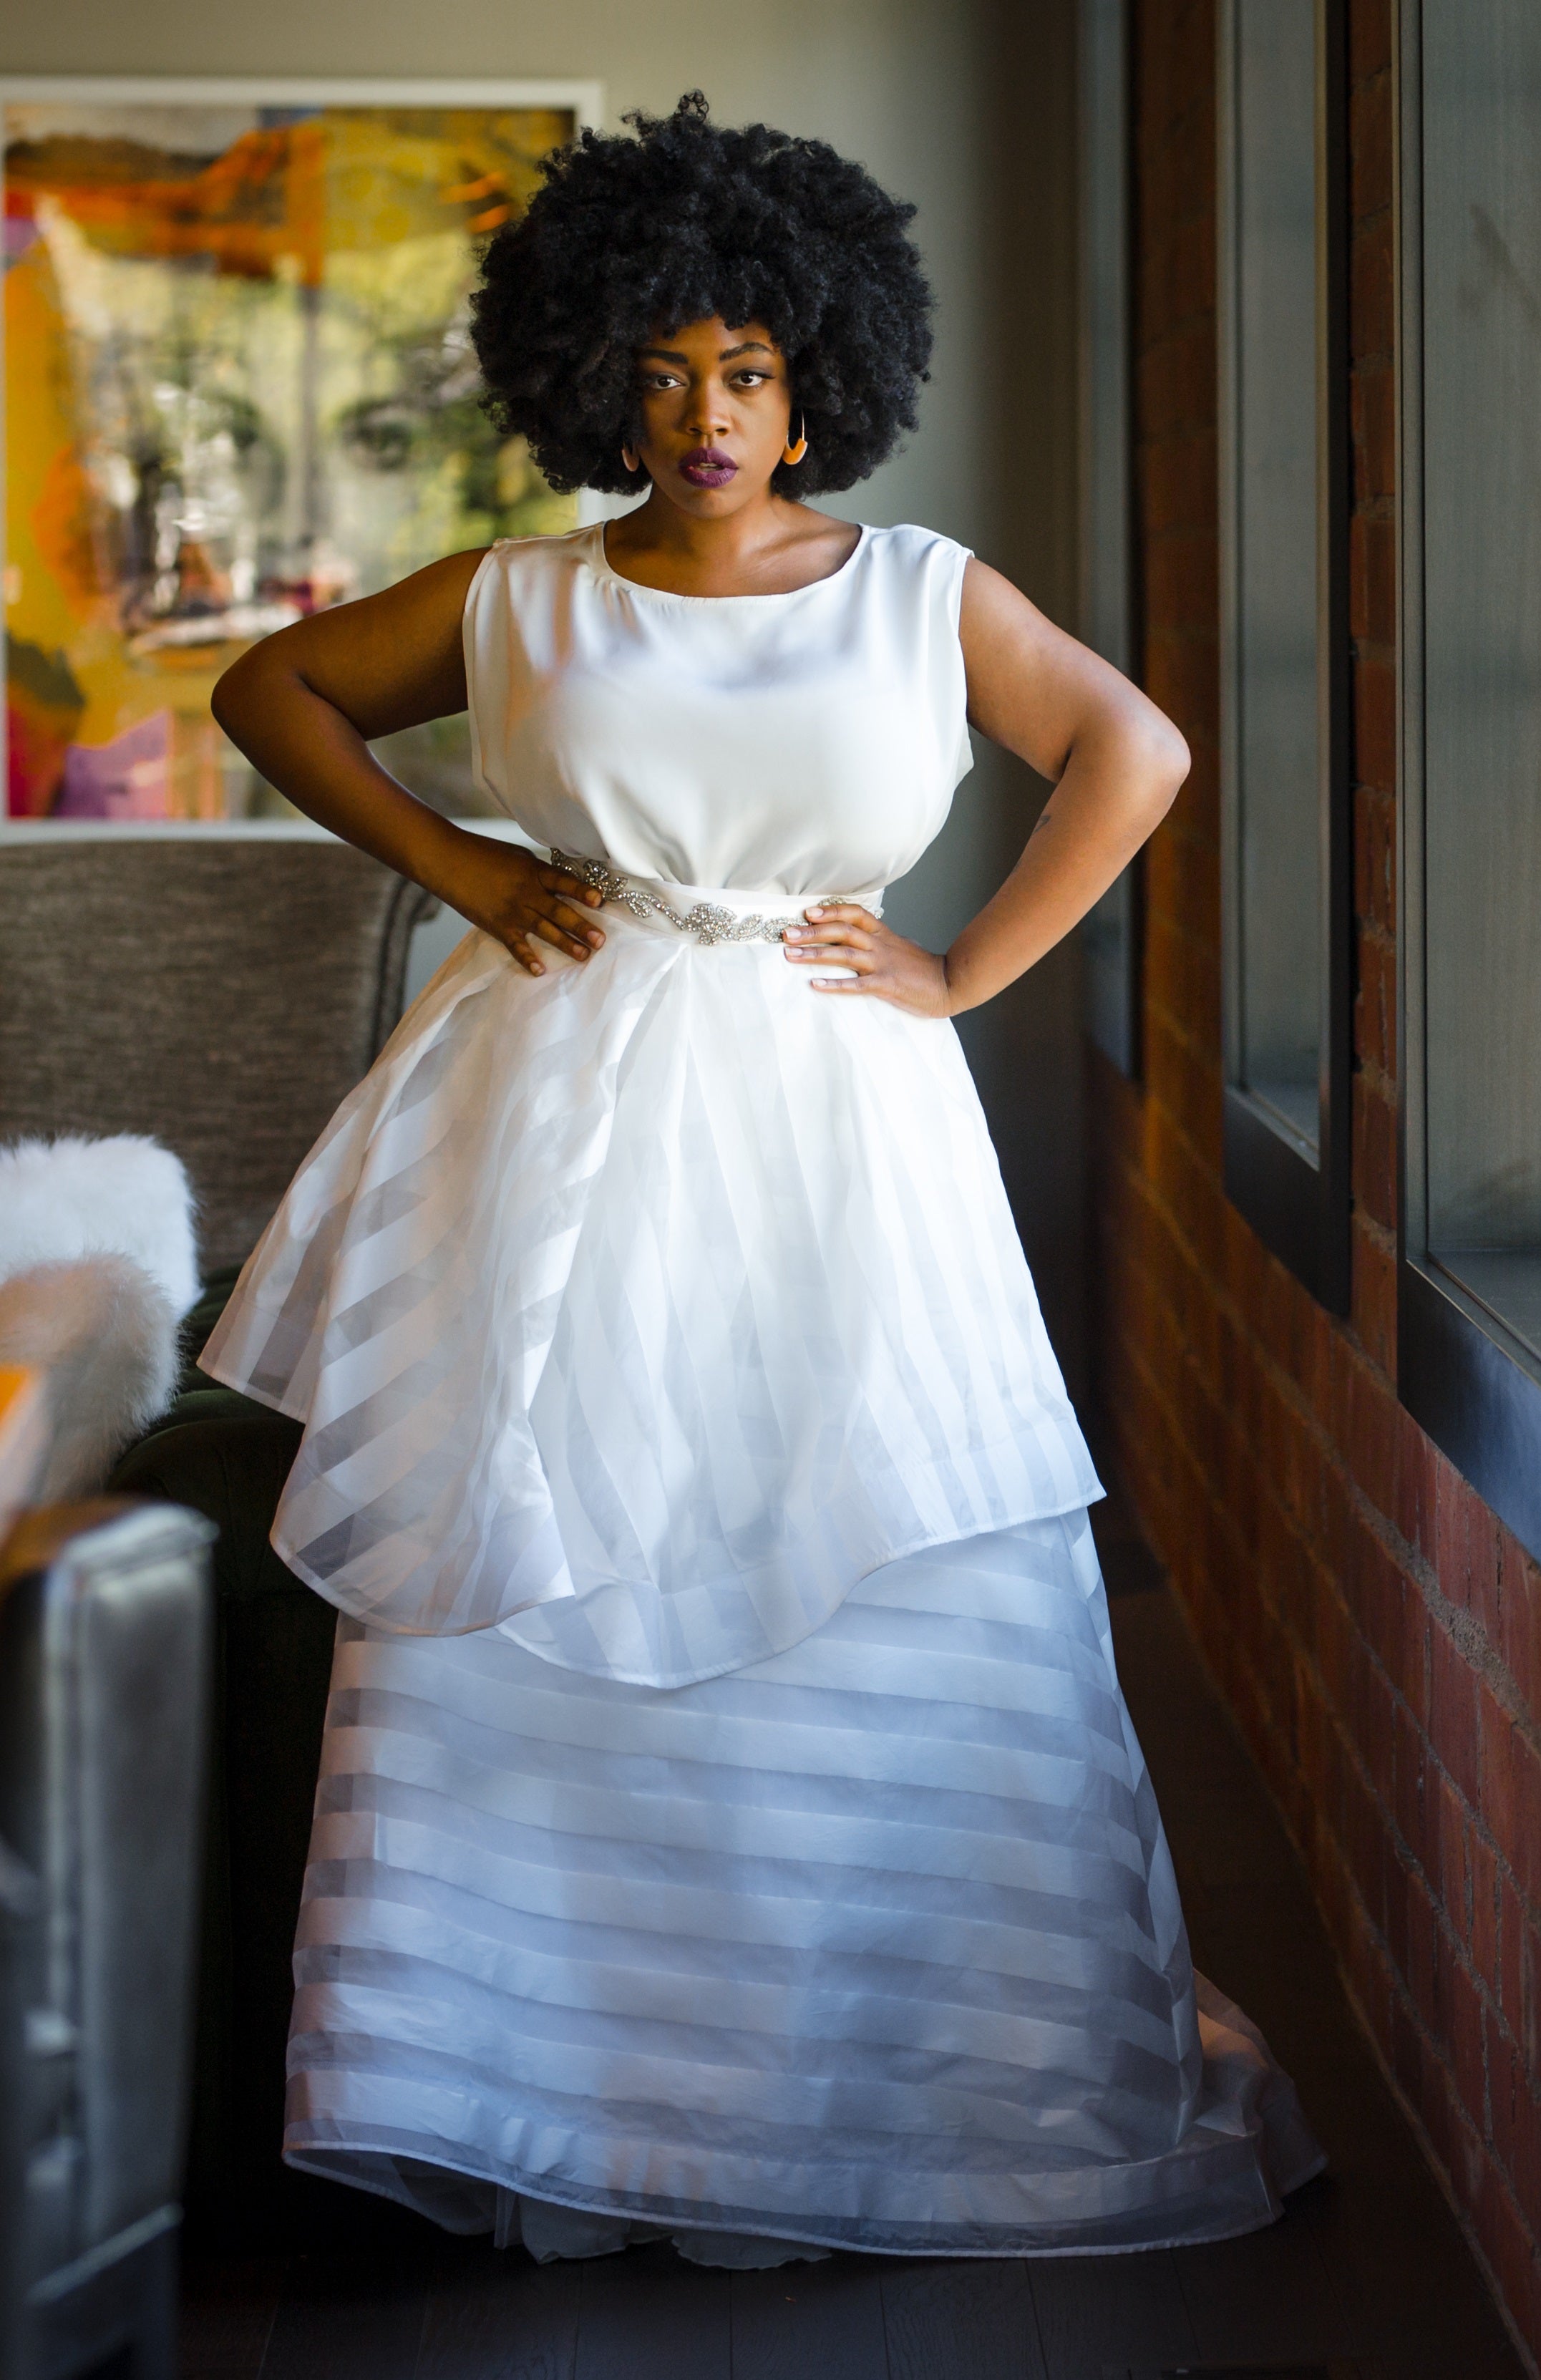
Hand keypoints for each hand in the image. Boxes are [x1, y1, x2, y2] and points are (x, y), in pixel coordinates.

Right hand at [444, 843, 604, 975]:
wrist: (448, 860)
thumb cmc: (484, 854)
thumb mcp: (518, 856)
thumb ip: (540, 872)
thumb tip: (562, 884)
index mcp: (533, 871)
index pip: (563, 882)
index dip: (581, 891)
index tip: (599, 901)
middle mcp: (526, 892)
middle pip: (558, 911)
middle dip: (581, 926)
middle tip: (600, 940)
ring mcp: (512, 911)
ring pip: (543, 930)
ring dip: (565, 944)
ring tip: (584, 955)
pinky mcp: (497, 925)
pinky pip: (515, 945)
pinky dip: (526, 958)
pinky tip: (540, 970)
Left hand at [781, 904, 953, 1016]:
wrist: (950, 984)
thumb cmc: (923, 969)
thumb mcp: (900, 947)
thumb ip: (879, 940)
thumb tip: (859, 937)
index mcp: (883, 934)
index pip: (854, 914)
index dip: (831, 911)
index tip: (808, 913)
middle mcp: (880, 945)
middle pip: (842, 931)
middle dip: (812, 931)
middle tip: (787, 934)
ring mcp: (883, 964)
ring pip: (844, 954)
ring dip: (815, 954)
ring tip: (791, 955)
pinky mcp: (887, 985)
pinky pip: (857, 984)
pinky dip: (835, 984)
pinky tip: (816, 985)